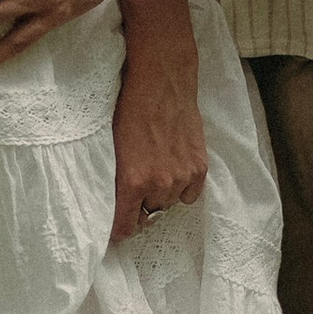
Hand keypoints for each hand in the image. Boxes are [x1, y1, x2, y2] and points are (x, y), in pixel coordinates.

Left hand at [110, 3, 206, 243]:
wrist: (162, 81)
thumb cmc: (130, 107)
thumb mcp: (112, 145)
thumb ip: (117, 177)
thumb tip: (116, 200)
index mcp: (132, 181)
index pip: (125, 226)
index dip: (119, 231)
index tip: (116, 232)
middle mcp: (158, 184)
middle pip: (148, 215)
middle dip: (141, 206)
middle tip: (136, 190)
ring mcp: (182, 176)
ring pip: (169, 203)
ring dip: (162, 194)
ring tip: (156, 171)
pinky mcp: (199, 167)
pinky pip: (190, 195)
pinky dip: (182, 187)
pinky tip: (174, 169)